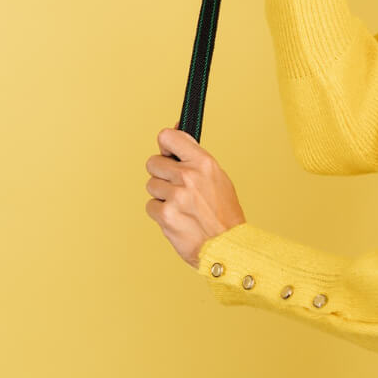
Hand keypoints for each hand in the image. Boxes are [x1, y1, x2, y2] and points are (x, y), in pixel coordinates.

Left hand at [144, 123, 246, 269]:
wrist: (227, 246)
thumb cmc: (224, 213)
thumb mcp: (217, 177)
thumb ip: (194, 157)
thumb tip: (174, 131)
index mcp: (204, 162)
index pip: (168, 137)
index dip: (165, 146)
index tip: (168, 154)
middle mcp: (189, 176)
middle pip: (153, 163)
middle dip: (162, 174)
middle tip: (177, 187)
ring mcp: (176, 196)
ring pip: (150, 185)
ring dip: (161, 195)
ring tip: (180, 205)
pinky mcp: (166, 215)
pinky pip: (150, 206)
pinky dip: (160, 213)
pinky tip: (177, 218)